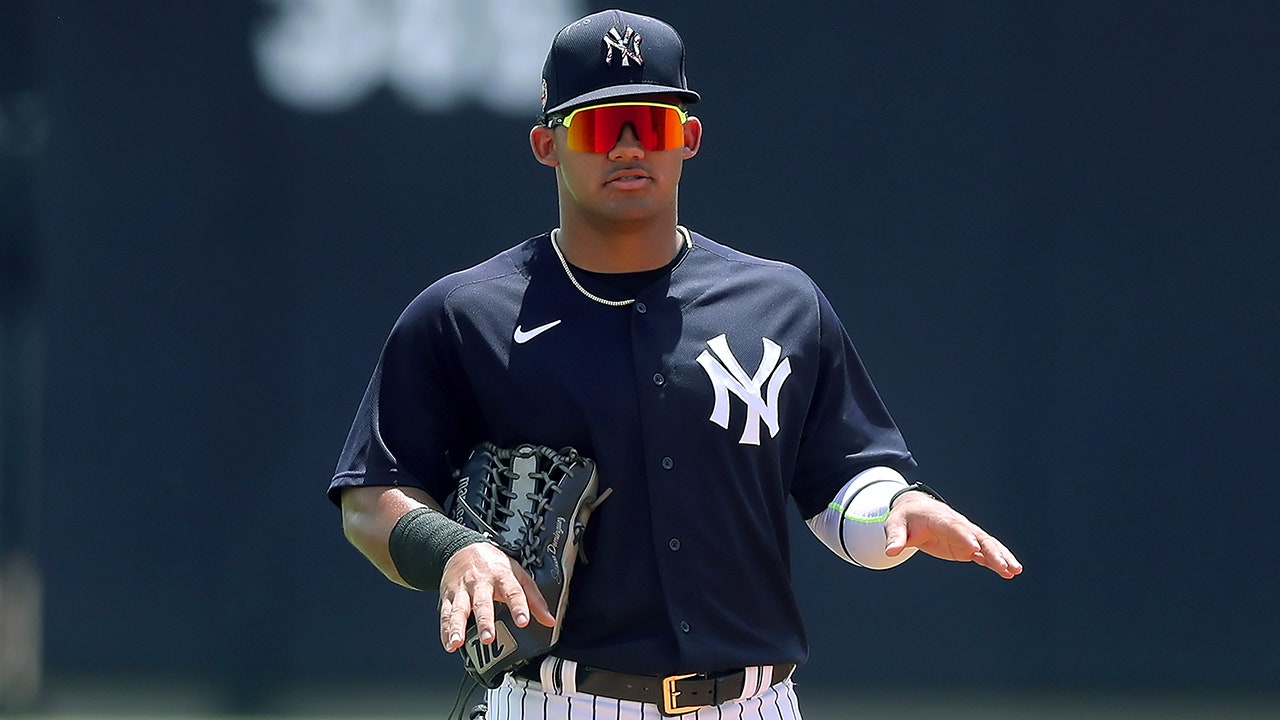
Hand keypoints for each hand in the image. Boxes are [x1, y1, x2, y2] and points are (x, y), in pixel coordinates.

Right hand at [437, 541, 556, 651]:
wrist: (464, 547)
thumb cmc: (494, 564)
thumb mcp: (518, 574)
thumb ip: (534, 598)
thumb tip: (550, 620)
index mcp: (501, 576)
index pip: (512, 591)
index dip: (518, 606)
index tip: (523, 622)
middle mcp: (480, 582)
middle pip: (482, 602)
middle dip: (484, 620)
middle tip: (488, 638)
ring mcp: (462, 589)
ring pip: (458, 609)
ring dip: (457, 627)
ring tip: (457, 642)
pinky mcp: (448, 595)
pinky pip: (445, 613)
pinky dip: (445, 630)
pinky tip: (449, 643)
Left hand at [884, 492, 1022, 578]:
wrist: (915, 510)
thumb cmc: (905, 517)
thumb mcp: (895, 524)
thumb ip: (895, 537)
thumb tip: (890, 552)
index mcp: (940, 518)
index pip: (954, 527)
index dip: (965, 537)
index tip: (975, 548)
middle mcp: (958, 526)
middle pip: (978, 537)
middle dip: (992, 551)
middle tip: (1005, 565)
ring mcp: (965, 536)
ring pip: (987, 545)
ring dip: (1001, 557)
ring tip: (1015, 571)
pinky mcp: (967, 546)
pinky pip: (984, 553)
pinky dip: (996, 562)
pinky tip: (1009, 573)